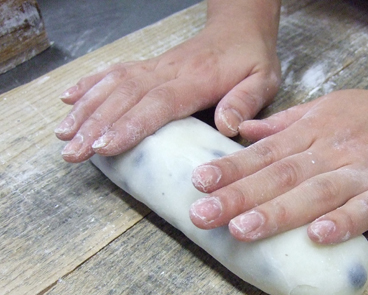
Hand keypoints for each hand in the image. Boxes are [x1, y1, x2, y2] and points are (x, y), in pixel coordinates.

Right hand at [55, 20, 280, 162]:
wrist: (240, 29)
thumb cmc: (251, 60)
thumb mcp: (263, 81)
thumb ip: (245, 102)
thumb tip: (226, 126)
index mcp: (196, 80)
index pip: (157, 103)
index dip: (129, 124)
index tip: (104, 146)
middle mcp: (168, 71)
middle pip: (126, 96)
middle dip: (95, 125)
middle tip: (72, 152)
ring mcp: (155, 67)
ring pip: (113, 85)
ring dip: (86, 109)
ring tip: (63, 134)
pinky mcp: (149, 66)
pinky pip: (115, 72)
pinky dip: (90, 85)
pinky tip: (70, 98)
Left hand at [189, 83, 367, 242]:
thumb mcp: (323, 108)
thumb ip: (282, 123)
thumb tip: (241, 130)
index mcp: (311, 132)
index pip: (263, 153)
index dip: (230, 168)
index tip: (198, 183)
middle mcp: (331, 152)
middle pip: (280, 176)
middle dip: (239, 196)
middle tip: (202, 215)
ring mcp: (362, 173)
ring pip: (316, 194)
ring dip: (279, 212)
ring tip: (243, 230)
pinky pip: (367, 210)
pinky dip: (344, 223)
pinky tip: (318, 237)